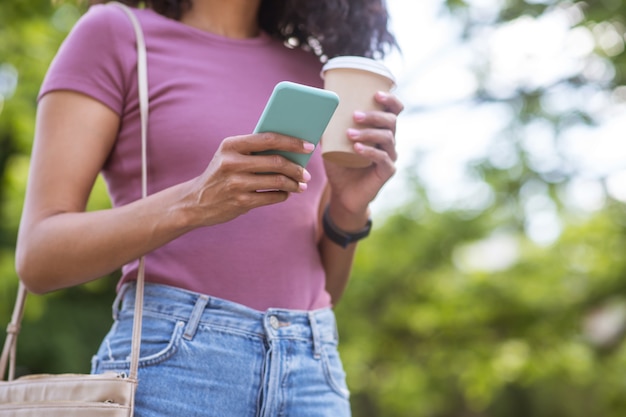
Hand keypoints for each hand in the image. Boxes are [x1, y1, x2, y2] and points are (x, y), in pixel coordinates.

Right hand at [182, 132, 313, 226]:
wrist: (195, 201)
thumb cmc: (221, 174)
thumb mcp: (230, 156)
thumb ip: (255, 150)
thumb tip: (293, 150)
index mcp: (231, 145)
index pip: (269, 139)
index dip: (292, 142)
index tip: (310, 146)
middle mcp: (232, 162)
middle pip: (276, 162)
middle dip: (297, 168)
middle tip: (307, 174)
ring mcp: (235, 183)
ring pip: (277, 181)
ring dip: (294, 184)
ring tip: (301, 185)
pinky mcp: (240, 202)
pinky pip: (272, 197)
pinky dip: (283, 195)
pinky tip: (286, 193)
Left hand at [324, 91, 403, 219]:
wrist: (343, 194)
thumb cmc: (340, 166)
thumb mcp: (332, 144)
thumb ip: (328, 128)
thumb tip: (314, 109)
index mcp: (380, 130)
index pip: (394, 111)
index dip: (390, 100)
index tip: (376, 94)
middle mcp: (388, 142)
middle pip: (391, 122)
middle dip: (374, 116)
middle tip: (355, 115)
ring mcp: (390, 157)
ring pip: (387, 138)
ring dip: (368, 133)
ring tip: (350, 133)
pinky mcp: (387, 171)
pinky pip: (382, 158)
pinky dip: (369, 151)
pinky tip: (356, 148)